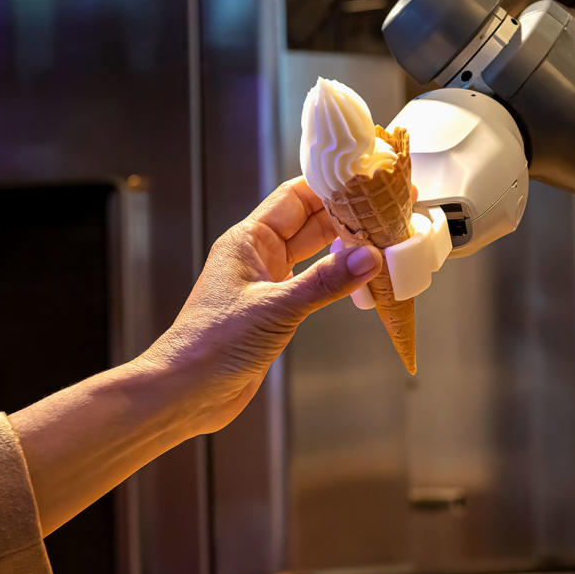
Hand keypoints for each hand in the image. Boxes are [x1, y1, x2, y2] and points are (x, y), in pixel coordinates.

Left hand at [137, 178, 382, 435]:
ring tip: (385, 238)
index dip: (331, 185)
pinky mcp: (277, 309)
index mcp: (248, 240)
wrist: (187, 392)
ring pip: (316, 252)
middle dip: (349, 215)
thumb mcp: (274, 309)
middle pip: (312, 222)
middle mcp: (258, 255)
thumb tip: (366, 257)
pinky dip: (340, 278)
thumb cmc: (209, 345)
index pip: (296, 196)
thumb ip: (324, 283)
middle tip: (388, 209)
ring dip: (348, 247)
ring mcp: (268, 282)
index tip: (367, 181)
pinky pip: (316, 282)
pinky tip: (364, 277)